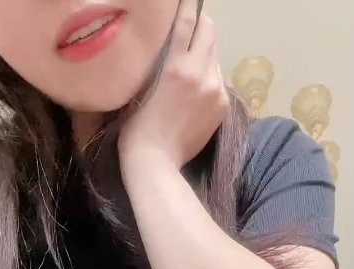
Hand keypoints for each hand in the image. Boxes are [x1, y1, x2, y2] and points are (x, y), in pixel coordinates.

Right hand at [118, 0, 228, 169]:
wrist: (157, 162)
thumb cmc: (137, 127)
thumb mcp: (141, 86)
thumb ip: (160, 62)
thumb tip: (172, 46)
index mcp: (176, 66)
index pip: (187, 21)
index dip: (189, 6)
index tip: (189, 0)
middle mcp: (201, 73)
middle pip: (209, 31)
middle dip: (201, 25)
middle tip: (192, 25)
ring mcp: (215, 89)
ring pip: (214, 57)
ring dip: (204, 55)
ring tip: (190, 66)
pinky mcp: (223, 105)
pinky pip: (218, 80)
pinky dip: (209, 78)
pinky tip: (195, 90)